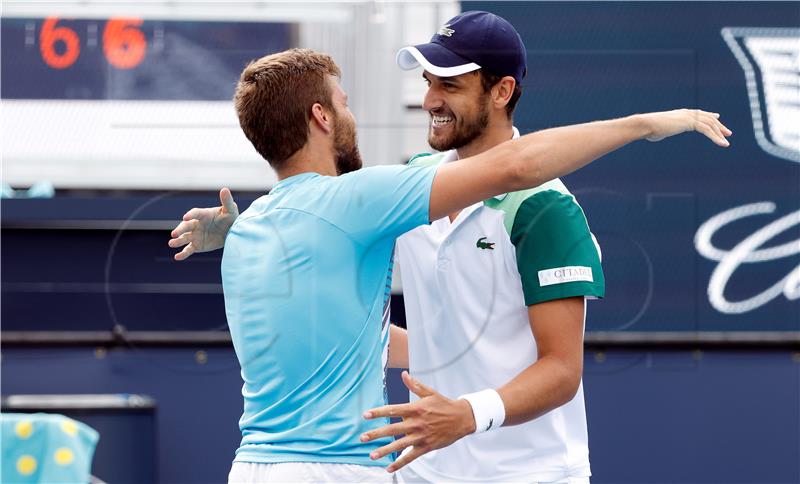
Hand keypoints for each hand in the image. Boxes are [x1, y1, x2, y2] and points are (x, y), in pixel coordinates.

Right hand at [168, 188, 238, 260]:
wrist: (231, 232)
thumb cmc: (230, 218)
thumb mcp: (230, 209)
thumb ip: (226, 201)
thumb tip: (225, 189)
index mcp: (202, 214)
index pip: (194, 213)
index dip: (190, 215)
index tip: (186, 217)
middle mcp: (196, 224)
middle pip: (186, 226)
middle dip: (180, 229)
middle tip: (174, 234)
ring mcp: (195, 235)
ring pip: (184, 238)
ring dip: (177, 241)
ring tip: (171, 243)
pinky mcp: (197, 245)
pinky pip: (188, 250)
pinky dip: (183, 254)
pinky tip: (177, 257)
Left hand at [361, 371, 475, 472]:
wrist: (462, 418)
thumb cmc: (444, 404)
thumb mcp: (429, 393)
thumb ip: (414, 385)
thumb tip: (404, 374)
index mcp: (416, 408)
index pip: (393, 410)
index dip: (379, 412)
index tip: (366, 415)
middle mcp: (417, 423)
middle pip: (393, 429)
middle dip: (376, 433)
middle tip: (362, 437)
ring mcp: (421, 436)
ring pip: (400, 444)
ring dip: (385, 450)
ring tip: (371, 455)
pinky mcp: (426, 446)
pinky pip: (411, 456)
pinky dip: (400, 462)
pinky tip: (389, 468)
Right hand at [641, 109, 731, 145]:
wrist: (645, 125)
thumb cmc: (647, 129)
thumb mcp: (656, 130)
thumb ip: (660, 131)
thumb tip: (653, 134)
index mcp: (680, 114)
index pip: (699, 113)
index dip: (709, 116)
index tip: (717, 118)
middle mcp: (686, 113)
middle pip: (708, 118)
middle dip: (719, 126)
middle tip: (728, 133)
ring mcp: (689, 117)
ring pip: (710, 125)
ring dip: (719, 134)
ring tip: (726, 143)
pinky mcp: (690, 123)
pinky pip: (707, 130)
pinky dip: (716, 137)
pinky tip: (722, 144)